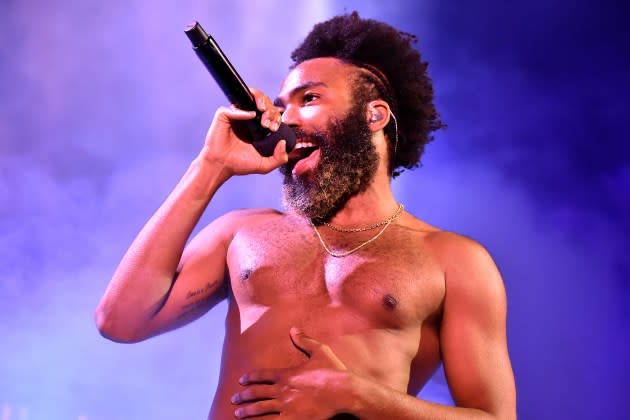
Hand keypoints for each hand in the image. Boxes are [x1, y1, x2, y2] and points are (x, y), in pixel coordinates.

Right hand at [201, 87, 287, 176]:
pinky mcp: (224, 115)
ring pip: (251, 97)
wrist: (222, 166)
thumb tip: (283, 142)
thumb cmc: (241, 164)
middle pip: (264, 102)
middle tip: (269, 124)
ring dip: (261, 102)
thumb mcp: (265, 165)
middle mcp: (248, 117)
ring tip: (263, 112)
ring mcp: (236, 114)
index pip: (272, 113)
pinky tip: (250, 115)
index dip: (276, 117)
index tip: (275, 128)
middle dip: (270, 110)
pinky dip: (243, 110)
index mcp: (259, 126)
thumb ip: (279, 158)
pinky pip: (234, 107)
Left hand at [231, 328, 350, 418]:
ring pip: (260, 409)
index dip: (250, 378)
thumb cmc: (333, 371)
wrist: (344, 391)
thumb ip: (305, 340)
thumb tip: (293, 329)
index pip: (262, 375)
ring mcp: (287, 406)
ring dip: (247, 411)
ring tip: (237, 413)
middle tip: (234, 398)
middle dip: (243, 396)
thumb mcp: (320, 351)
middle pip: (257, 393)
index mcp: (287, 374)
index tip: (242, 380)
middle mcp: (283, 390)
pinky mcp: (294, 419)